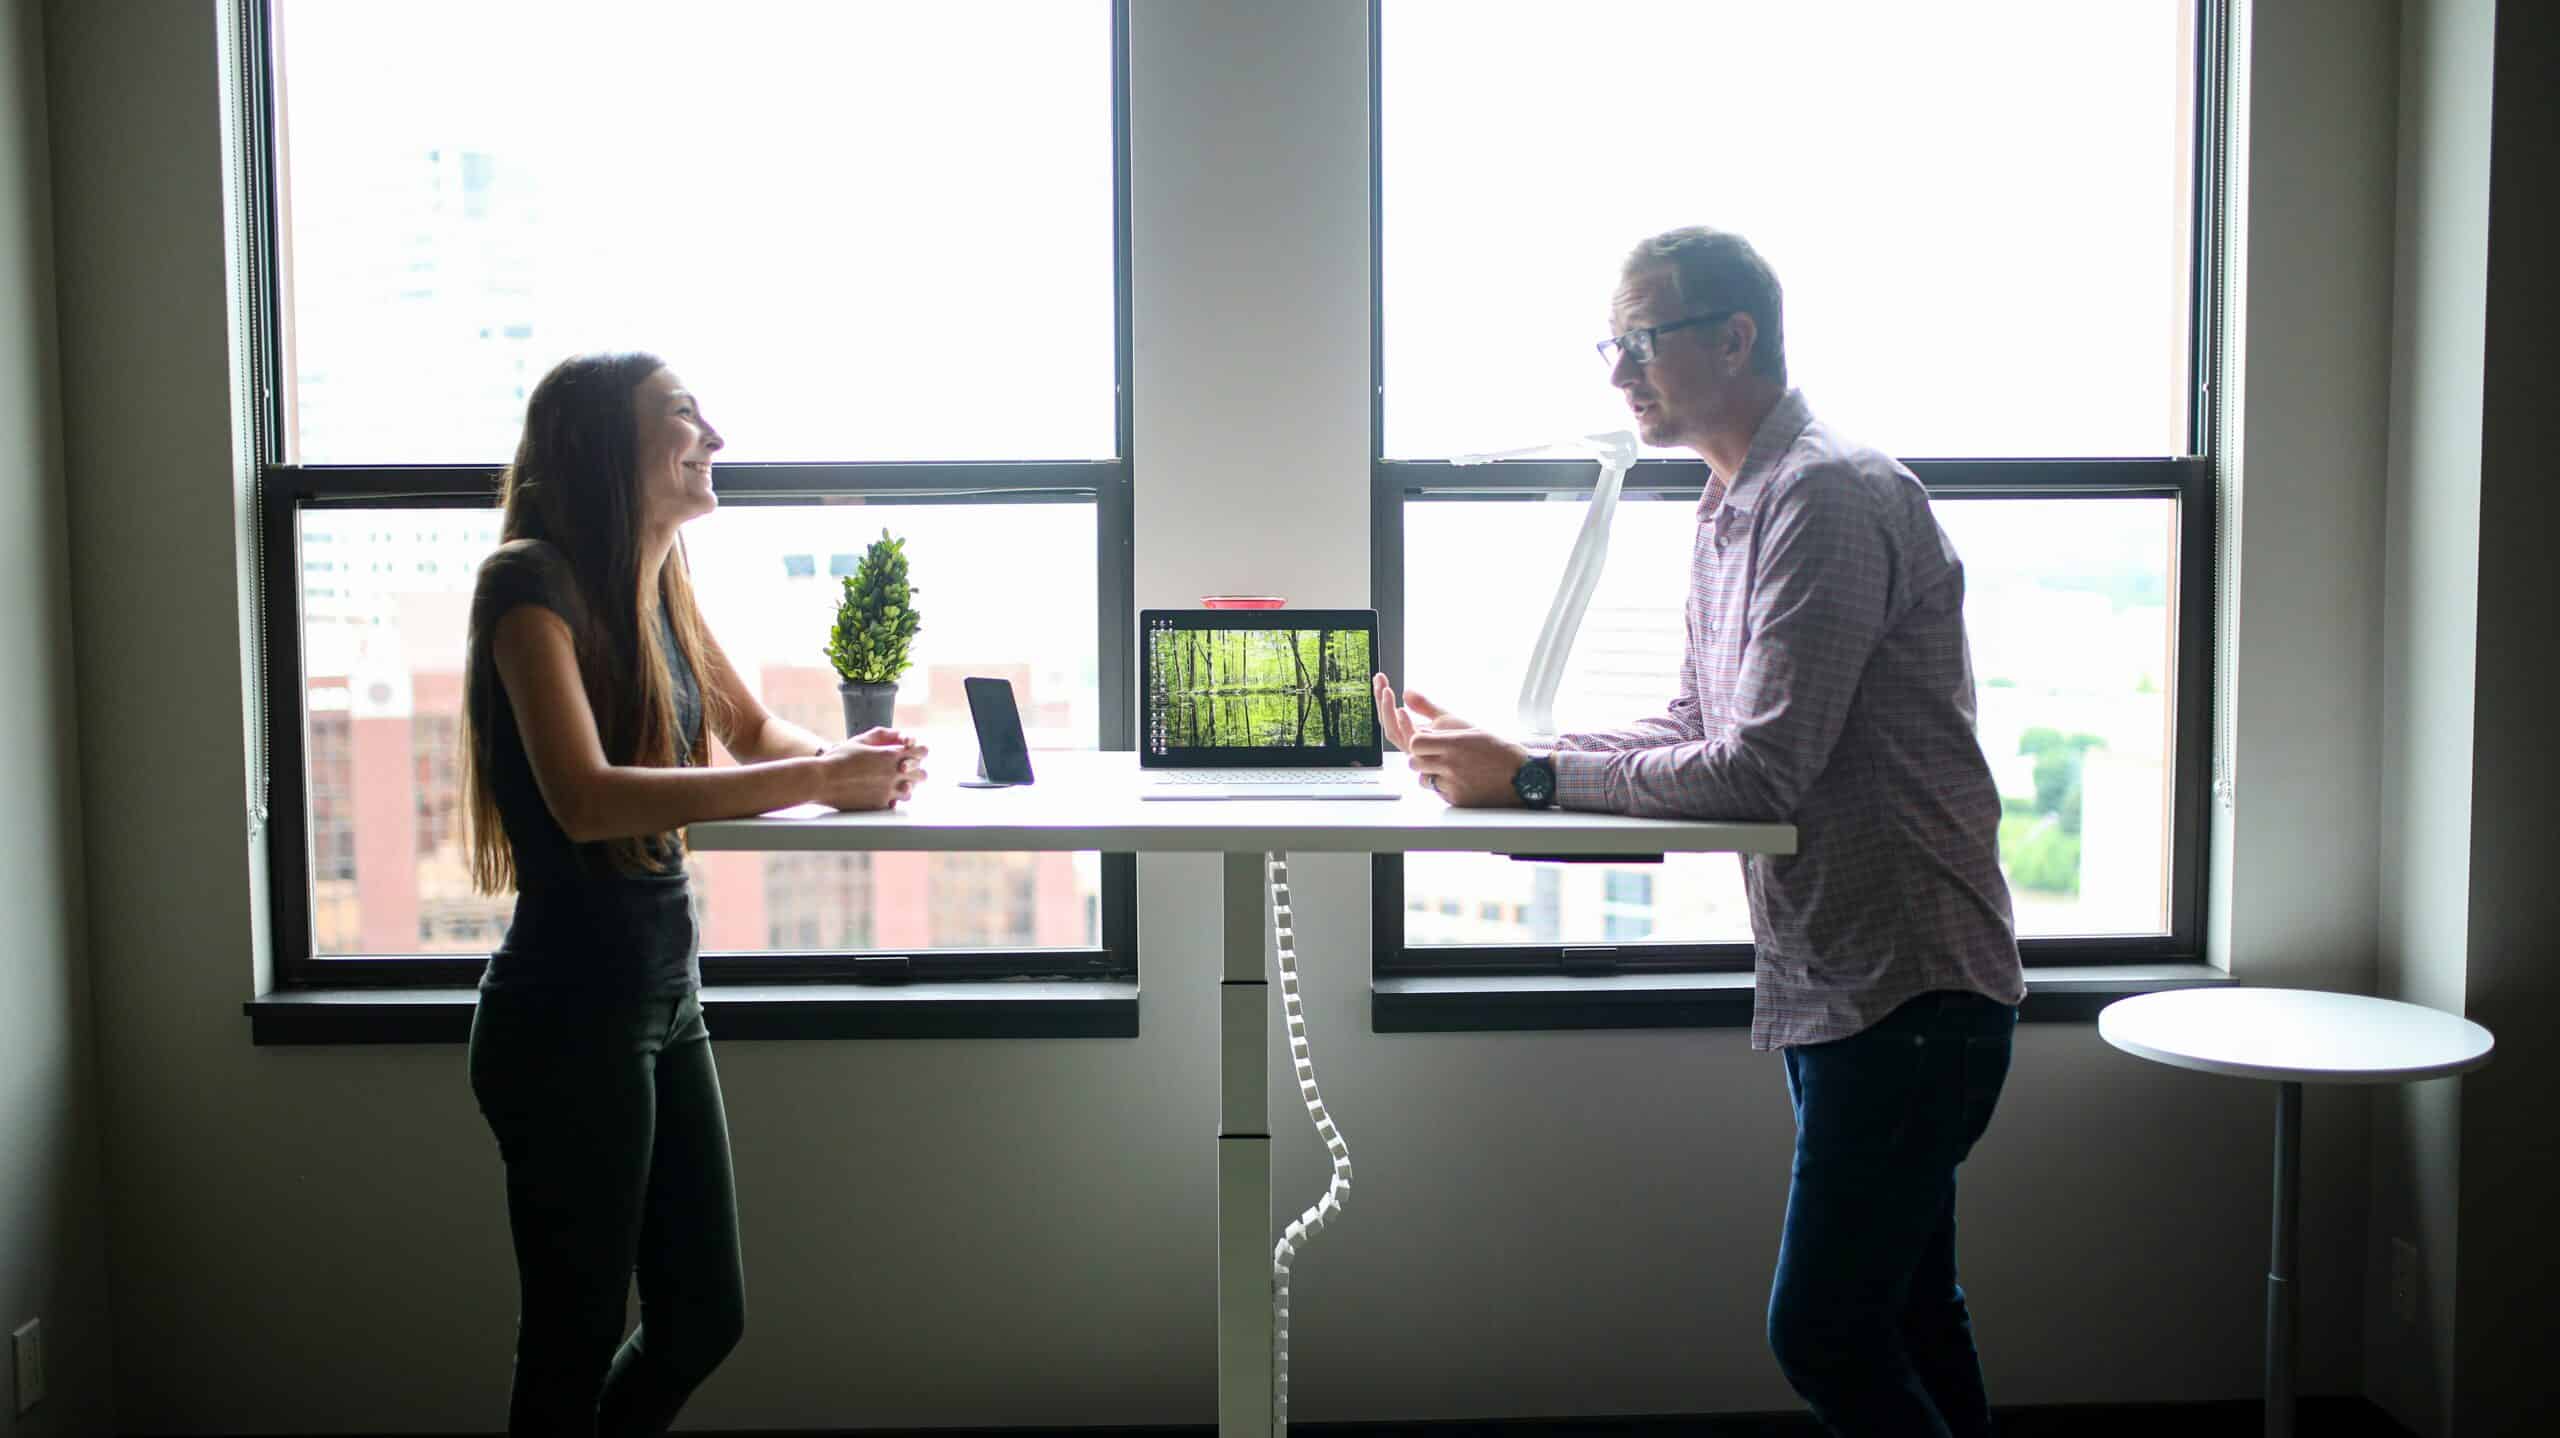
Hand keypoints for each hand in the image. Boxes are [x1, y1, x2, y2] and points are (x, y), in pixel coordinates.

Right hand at [814, 731, 928, 810]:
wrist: (822, 780)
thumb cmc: (839, 758)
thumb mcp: (860, 740)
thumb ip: (882, 735)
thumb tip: (898, 733)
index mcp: (891, 755)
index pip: (922, 753)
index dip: (921, 752)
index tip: (916, 753)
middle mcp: (894, 773)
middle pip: (922, 775)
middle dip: (917, 771)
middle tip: (906, 770)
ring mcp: (888, 791)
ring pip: (911, 792)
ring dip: (905, 787)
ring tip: (893, 784)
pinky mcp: (879, 805)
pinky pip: (895, 804)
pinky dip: (891, 799)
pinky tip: (881, 794)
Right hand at [1371, 673, 1476, 750]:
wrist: (1486, 751)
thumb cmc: (1468, 738)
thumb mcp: (1444, 716)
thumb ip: (1424, 706)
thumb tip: (1406, 692)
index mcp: (1414, 736)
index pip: (1391, 716)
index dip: (1383, 698)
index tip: (1380, 678)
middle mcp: (1413, 745)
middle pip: (1388, 723)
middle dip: (1381, 701)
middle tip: (1379, 679)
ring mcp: (1419, 751)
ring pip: (1393, 732)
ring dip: (1387, 710)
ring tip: (1387, 690)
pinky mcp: (1428, 756)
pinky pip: (1409, 742)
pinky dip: (1404, 725)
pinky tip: (1401, 709)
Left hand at [1373, 674, 1524, 807]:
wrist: (1524, 777)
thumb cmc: (1497, 749)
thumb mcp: (1469, 726)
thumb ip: (1432, 711)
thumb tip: (1406, 693)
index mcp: (1455, 743)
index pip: (1415, 743)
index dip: (1419, 742)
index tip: (1427, 741)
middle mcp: (1452, 764)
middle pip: (1414, 762)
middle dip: (1420, 758)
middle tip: (1435, 756)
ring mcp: (1454, 784)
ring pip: (1423, 780)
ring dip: (1430, 774)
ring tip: (1449, 769)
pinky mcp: (1458, 800)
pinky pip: (1438, 793)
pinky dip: (1445, 787)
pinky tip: (1461, 781)